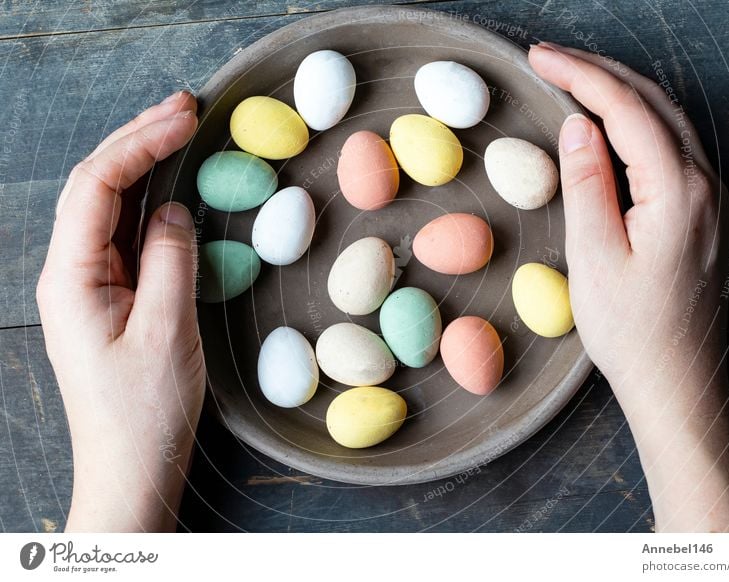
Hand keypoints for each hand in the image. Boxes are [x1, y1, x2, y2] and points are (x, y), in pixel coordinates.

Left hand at [37, 91, 203, 531]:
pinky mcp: (110, 298)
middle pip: (97, 186)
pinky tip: (174, 185)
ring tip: (180, 127)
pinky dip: (152, 202)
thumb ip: (170, 261)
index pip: (98, 186)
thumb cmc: (144, 411)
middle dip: (139, 139)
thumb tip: (176, 210)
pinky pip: (127, 236)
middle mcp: (70, 272)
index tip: (185, 117)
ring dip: (145, 164)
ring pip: (111, 207)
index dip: (140, 143)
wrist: (130, 467)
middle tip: (185, 105)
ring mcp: (89, 285)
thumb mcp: (166, 332)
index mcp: (71, 277)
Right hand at [530, 44, 728, 530]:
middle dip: (600, 73)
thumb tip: (578, 125)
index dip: (581, 76)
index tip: (538, 58)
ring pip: (666, 122)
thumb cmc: (631, 330)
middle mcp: (705, 186)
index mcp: (679, 191)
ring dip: (620, 93)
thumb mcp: (594, 257)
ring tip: (573, 81)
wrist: (676, 382)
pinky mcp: (701, 215)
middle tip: (549, 60)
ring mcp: (708, 200)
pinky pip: (671, 148)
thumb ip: (588, 184)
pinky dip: (636, 124)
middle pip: (654, 104)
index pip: (628, 110)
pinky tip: (610, 128)